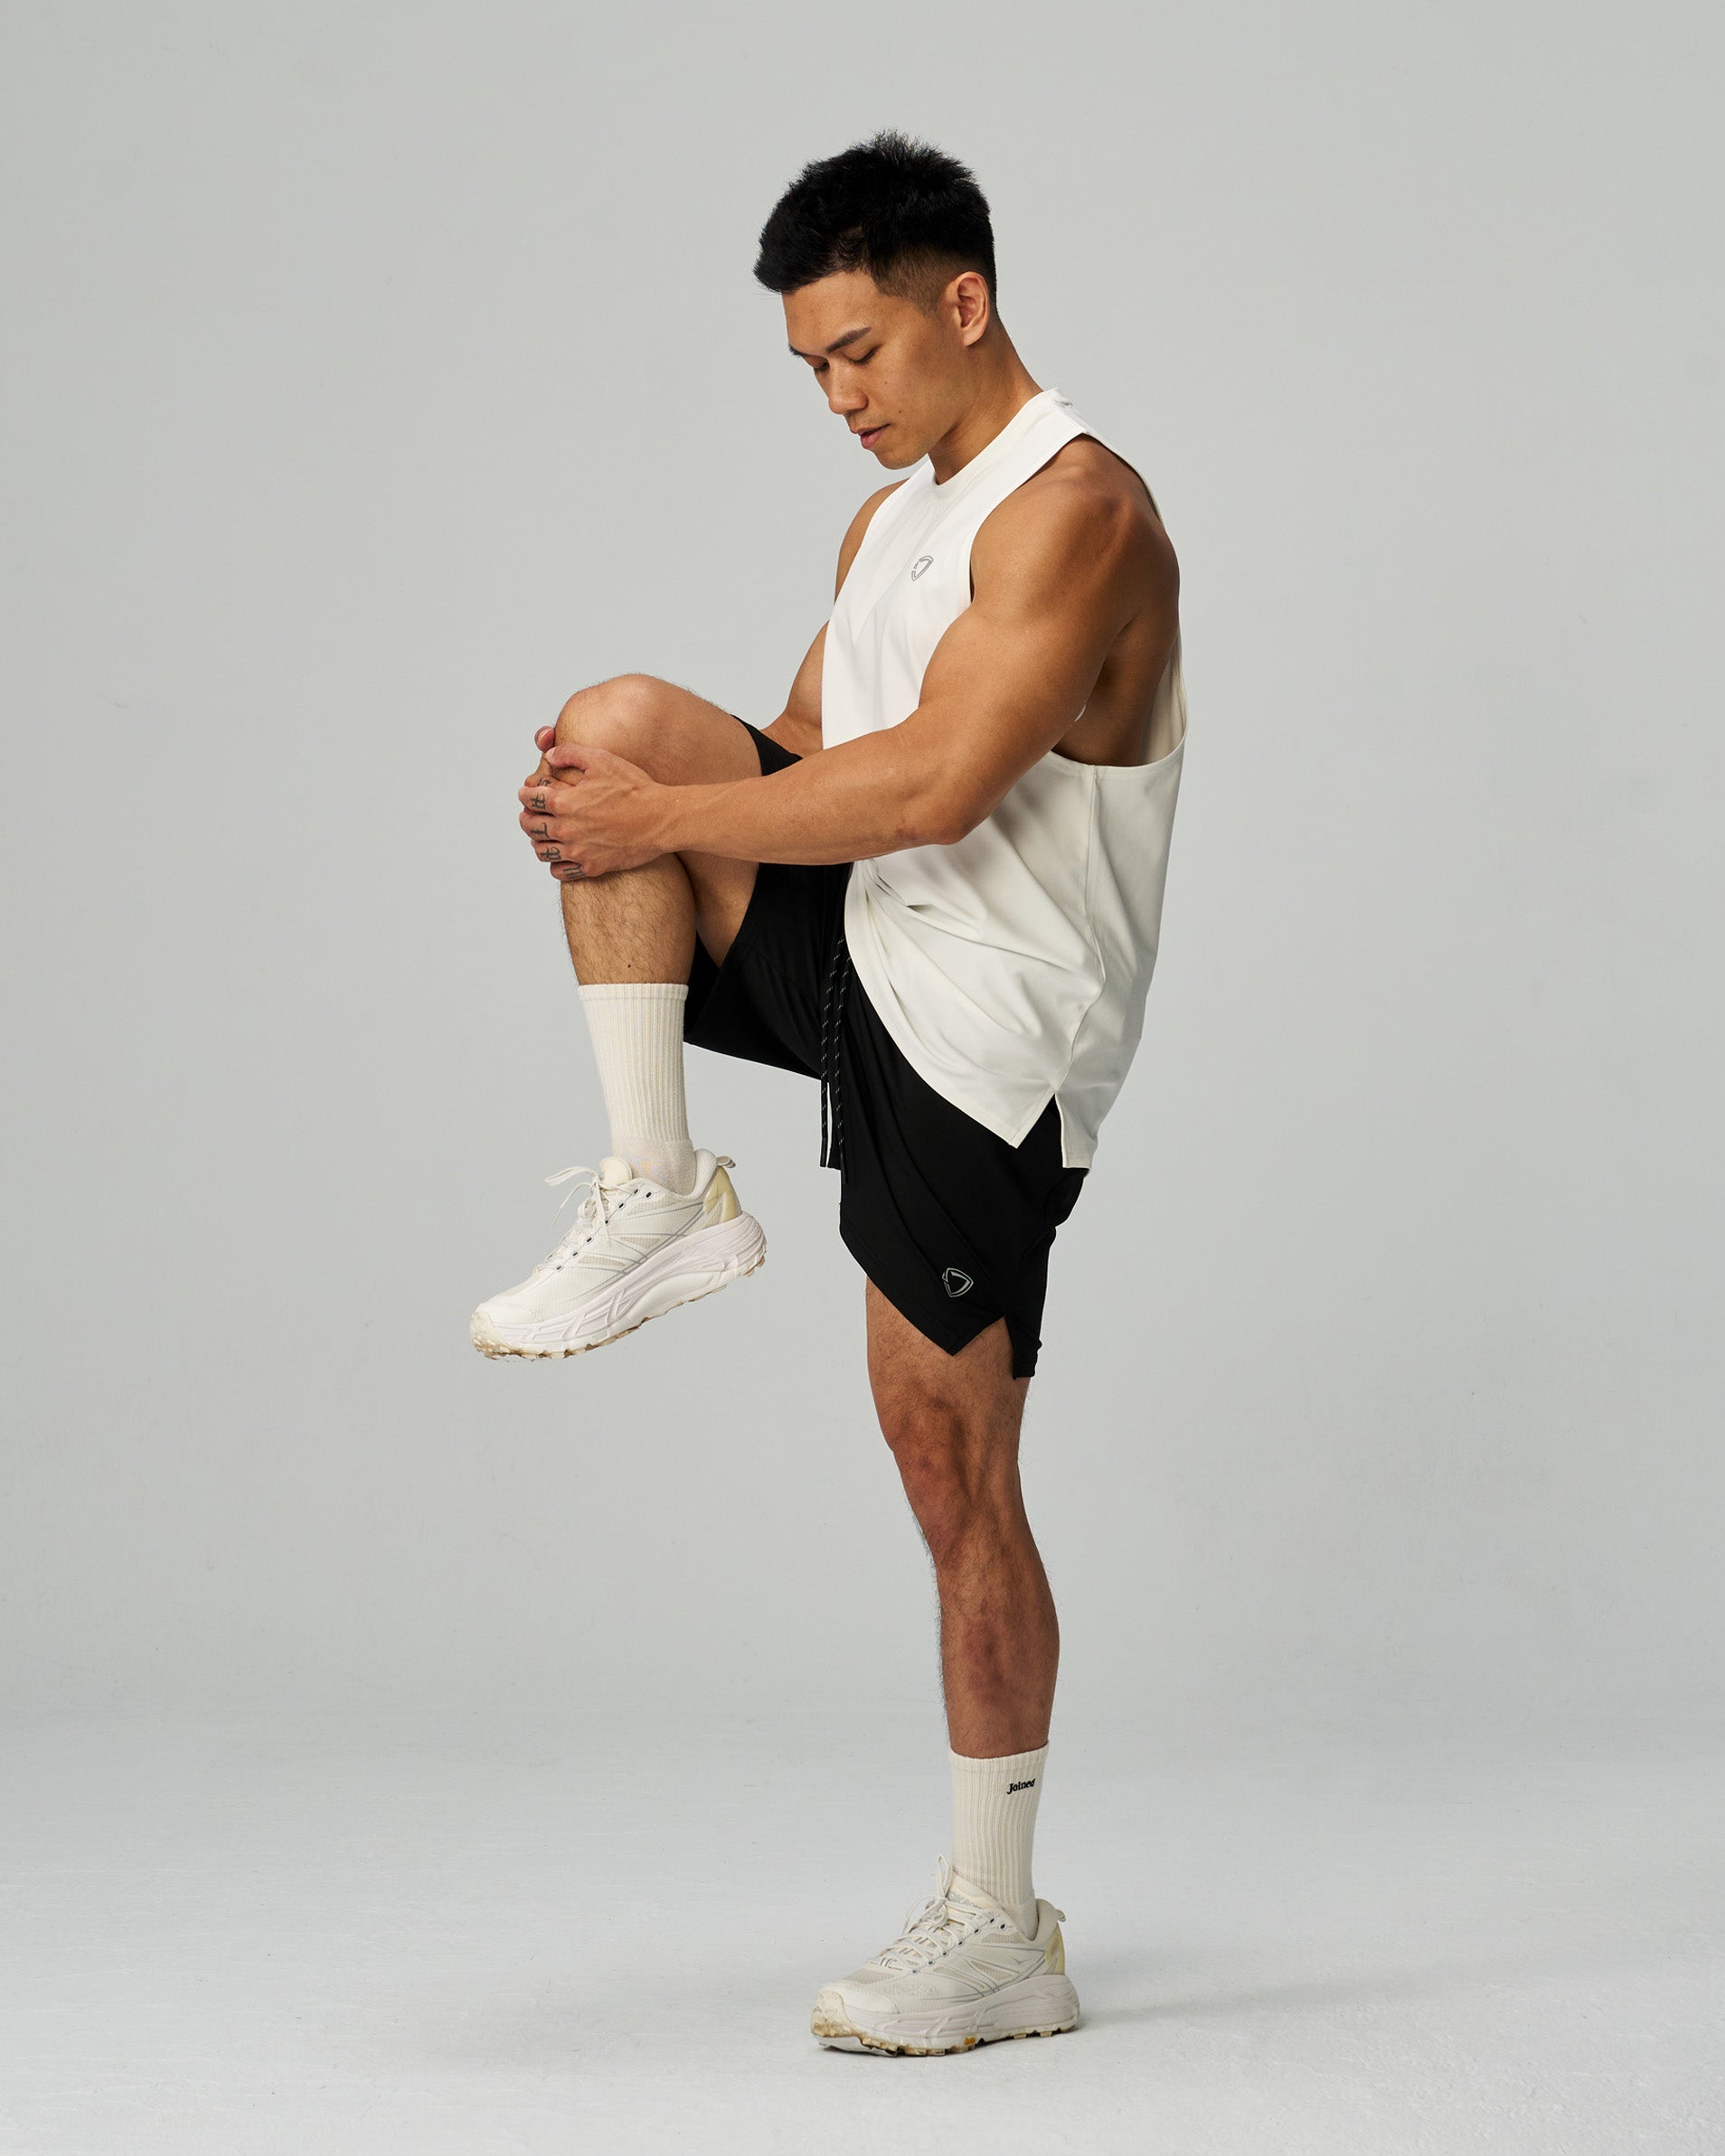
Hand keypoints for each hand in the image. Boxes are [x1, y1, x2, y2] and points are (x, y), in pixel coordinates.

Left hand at [517, 731, 670, 879]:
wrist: (660, 819)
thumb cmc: (634, 789)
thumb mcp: (602, 760)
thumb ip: (570, 753)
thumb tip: (549, 756)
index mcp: (564, 803)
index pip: (529, 800)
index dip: (524, 794)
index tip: (526, 793)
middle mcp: (566, 829)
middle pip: (530, 826)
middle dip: (526, 817)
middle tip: (528, 814)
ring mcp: (578, 851)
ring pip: (541, 851)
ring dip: (537, 842)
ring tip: (541, 836)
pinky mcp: (591, 866)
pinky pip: (559, 871)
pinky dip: (554, 864)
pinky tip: (560, 855)